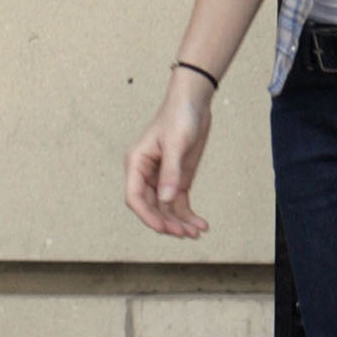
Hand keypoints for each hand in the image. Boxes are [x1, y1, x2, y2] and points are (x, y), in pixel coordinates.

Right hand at [124, 74, 213, 237]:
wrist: (194, 103)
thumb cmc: (180, 116)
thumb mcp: (176, 143)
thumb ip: (170, 171)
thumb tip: (165, 199)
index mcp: (136, 164)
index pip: (135, 197)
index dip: (147, 215)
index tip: (163, 228)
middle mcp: (146, 174)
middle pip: (151, 207)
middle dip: (167, 222)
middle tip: (185, 234)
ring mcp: (162, 178)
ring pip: (166, 208)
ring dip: (179, 222)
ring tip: (197, 233)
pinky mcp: (177, 179)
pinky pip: (179, 202)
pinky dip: (188, 214)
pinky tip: (201, 225)